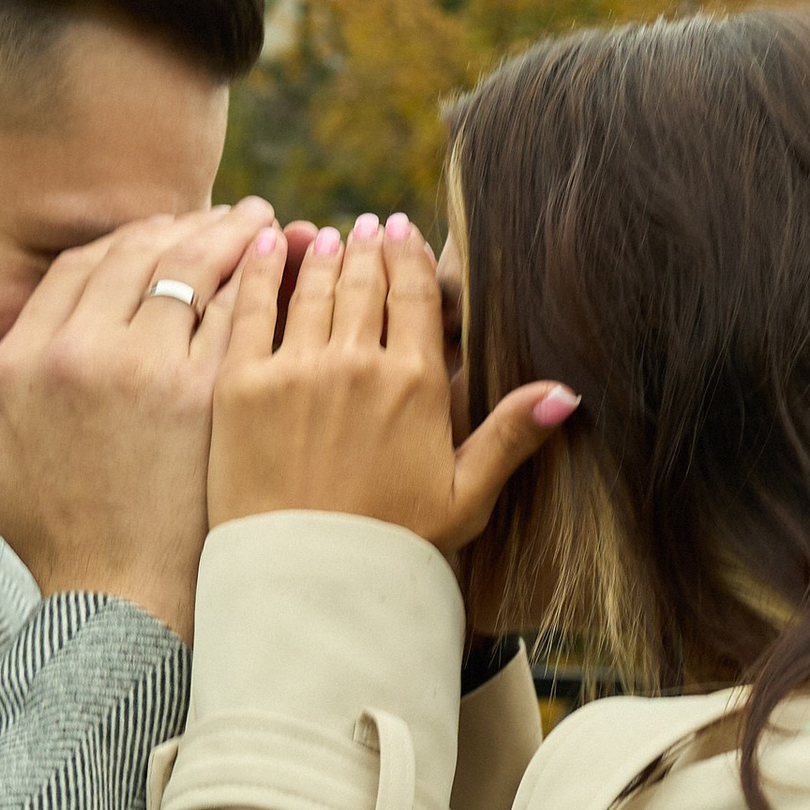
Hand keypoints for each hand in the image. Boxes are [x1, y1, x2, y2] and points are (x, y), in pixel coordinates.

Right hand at [0, 203, 271, 638]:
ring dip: (227, 234)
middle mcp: (79, 350)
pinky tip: (276, 268)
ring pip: (189, 266)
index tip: (159, 236)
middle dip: (183, 223)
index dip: (122, 242)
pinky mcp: (203, 391)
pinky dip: (256, 279)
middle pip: (136, 252)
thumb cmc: (59, 537)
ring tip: (258, 222)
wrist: (121, 598)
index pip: (77, 266)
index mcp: (25, 360)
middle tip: (224, 214)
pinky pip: (232, 308)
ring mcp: (143, 366)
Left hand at [207, 211, 576, 552]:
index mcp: (415, 384)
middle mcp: (358, 364)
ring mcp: (296, 371)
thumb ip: (512, 435)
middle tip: (365, 226)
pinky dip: (260, 271)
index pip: (415, 294)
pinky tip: (265, 248)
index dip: (408, 254)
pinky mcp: (240, 385)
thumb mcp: (467, 497)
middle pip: (363, 280)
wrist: (310, 584)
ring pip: (312, 286)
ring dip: (320, 253)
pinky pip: (251, 308)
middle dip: (365, 246)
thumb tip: (570, 391)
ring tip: (326, 236)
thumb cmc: (393, 546)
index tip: (402, 230)